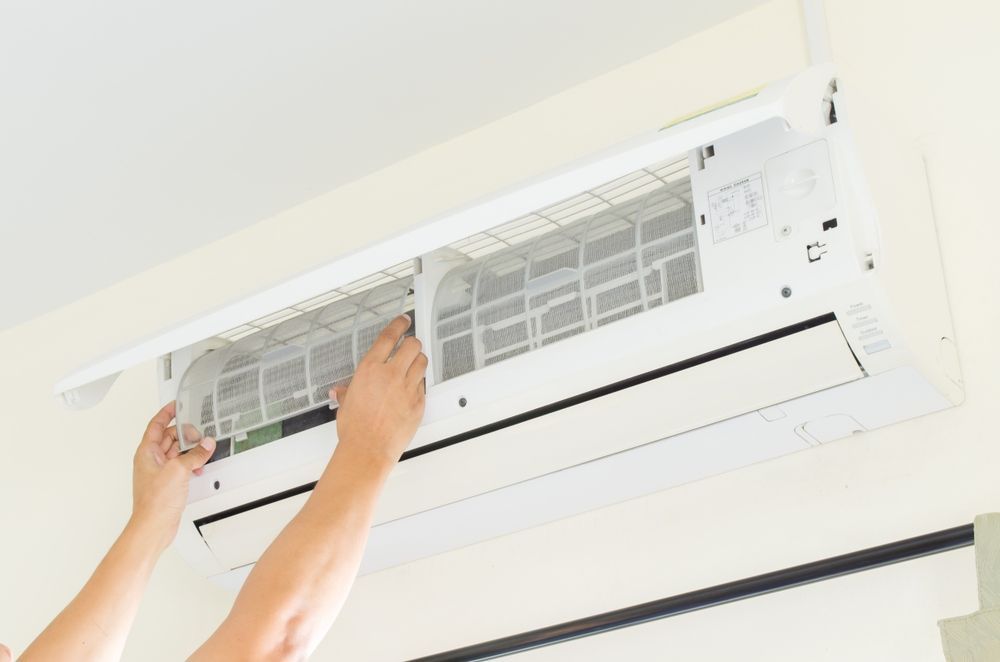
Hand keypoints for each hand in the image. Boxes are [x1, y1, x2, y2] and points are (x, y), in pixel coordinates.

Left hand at [131, 402, 215, 548]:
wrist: (153, 526)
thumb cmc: (155, 502)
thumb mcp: (179, 470)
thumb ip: (195, 455)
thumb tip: (206, 445)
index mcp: (147, 452)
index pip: (156, 425)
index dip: (166, 413)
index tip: (176, 405)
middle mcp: (151, 460)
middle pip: (169, 438)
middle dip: (185, 434)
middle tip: (198, 433)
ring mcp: (160, 472)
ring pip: (177, 452)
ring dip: (190, 450)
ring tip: (203, 449)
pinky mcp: (168, 483)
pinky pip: (181, 466)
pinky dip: (192, 463)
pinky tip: (200, 466)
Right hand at [331, 314, 426, 467]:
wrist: (368, 450)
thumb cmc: (355, 429)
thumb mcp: (346, 404)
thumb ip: (347, 392)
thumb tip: (341, 391)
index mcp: (370, 370)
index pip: (389, 337)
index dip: (399, 325)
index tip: (403, 320)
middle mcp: (390, 375)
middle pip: (412, 345)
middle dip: (412, 343)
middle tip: (410, 346)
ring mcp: (407, 388)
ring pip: (422, 362)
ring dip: (418, 361)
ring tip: (414, 365)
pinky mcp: (418, 403)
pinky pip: (423, 386)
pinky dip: (419, 384)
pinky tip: (412, 390)